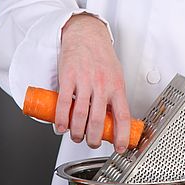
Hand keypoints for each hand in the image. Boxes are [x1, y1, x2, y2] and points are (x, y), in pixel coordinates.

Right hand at [55, 13, 130, 152]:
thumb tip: (116, 122)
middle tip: (92, 143)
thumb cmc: (102, 57)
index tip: (121, 148)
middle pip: (98, 121)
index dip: (122, 136)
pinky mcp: (68, 78)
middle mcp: (102, 85)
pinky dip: (61, 120)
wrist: (87, 35)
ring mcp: (85, 81)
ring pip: (80, 116)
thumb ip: (114, 97)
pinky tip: (61, 127)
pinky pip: (63, 104)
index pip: (123, 116)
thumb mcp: (116, 76)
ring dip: (76, 133)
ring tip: (75, 136)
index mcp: (117, 86)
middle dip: (94, 139)